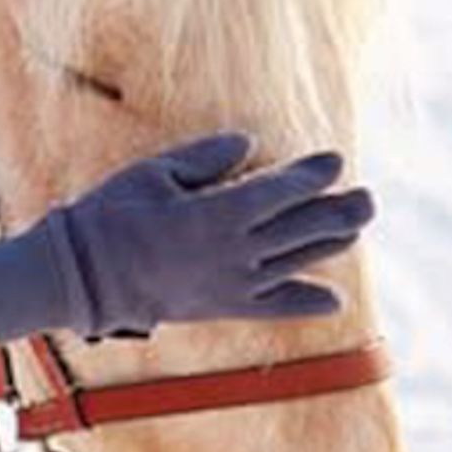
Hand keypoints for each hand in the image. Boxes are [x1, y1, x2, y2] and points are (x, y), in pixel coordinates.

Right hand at [0, 133, 374, 341]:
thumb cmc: (112, 214)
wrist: (84, 275)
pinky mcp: (221, 306)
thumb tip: (248, 144)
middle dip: (339, 210)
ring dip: (330, 244)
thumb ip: (206, 158)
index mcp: (219, 213)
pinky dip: (305, 303)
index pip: (281, 191)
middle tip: (367, 198)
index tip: (334, 160)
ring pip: (296, 262)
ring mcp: (232, 283)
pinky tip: (332, 299)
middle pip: (302, 228)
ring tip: (356, 228)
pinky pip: (274, 307)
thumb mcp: (154, 172)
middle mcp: (236, 252)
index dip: (311, 175)